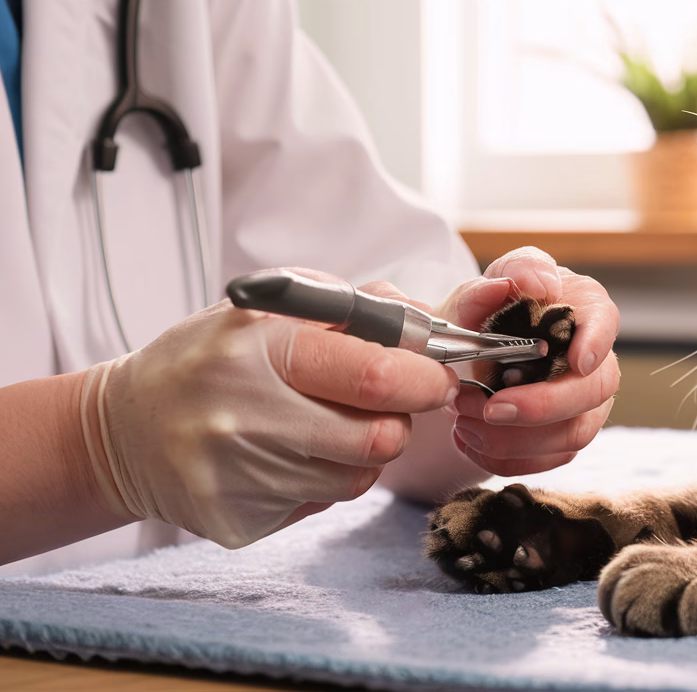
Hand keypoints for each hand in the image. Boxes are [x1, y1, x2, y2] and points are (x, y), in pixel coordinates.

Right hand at [79, 271, 459, 548]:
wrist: (124, 431)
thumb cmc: (208, 360)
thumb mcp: (268, 310)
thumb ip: (353, 309)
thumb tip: (428, 328)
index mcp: (255, 349)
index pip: (375, 375)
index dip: (424, 378)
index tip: (437, 376)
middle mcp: (244, 417)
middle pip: (380, 438)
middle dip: (400, 419)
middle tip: (388, 404)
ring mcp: (239, 478)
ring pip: (359, 476)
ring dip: (361, 451)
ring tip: (320, 426)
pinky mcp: (238, 523)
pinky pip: (323, 504)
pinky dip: (321, 479)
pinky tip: (284, 457)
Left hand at [437, 247, 620, 475]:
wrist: (471, 348)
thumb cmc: (494, 307)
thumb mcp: (496, 278)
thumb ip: (514, 271)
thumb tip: (535, 282)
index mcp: (584, 310)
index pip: (605, 322)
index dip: (597, 343)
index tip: (578, 360)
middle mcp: (593, 361)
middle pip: (594, 391)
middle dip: (543, 406)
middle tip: (492, 408)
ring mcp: (583, 404)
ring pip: (573, 435)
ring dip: (516, 438)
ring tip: (464, 421)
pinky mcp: (563, 437)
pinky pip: (549, 460)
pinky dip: (505, 457)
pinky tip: (469, 439)